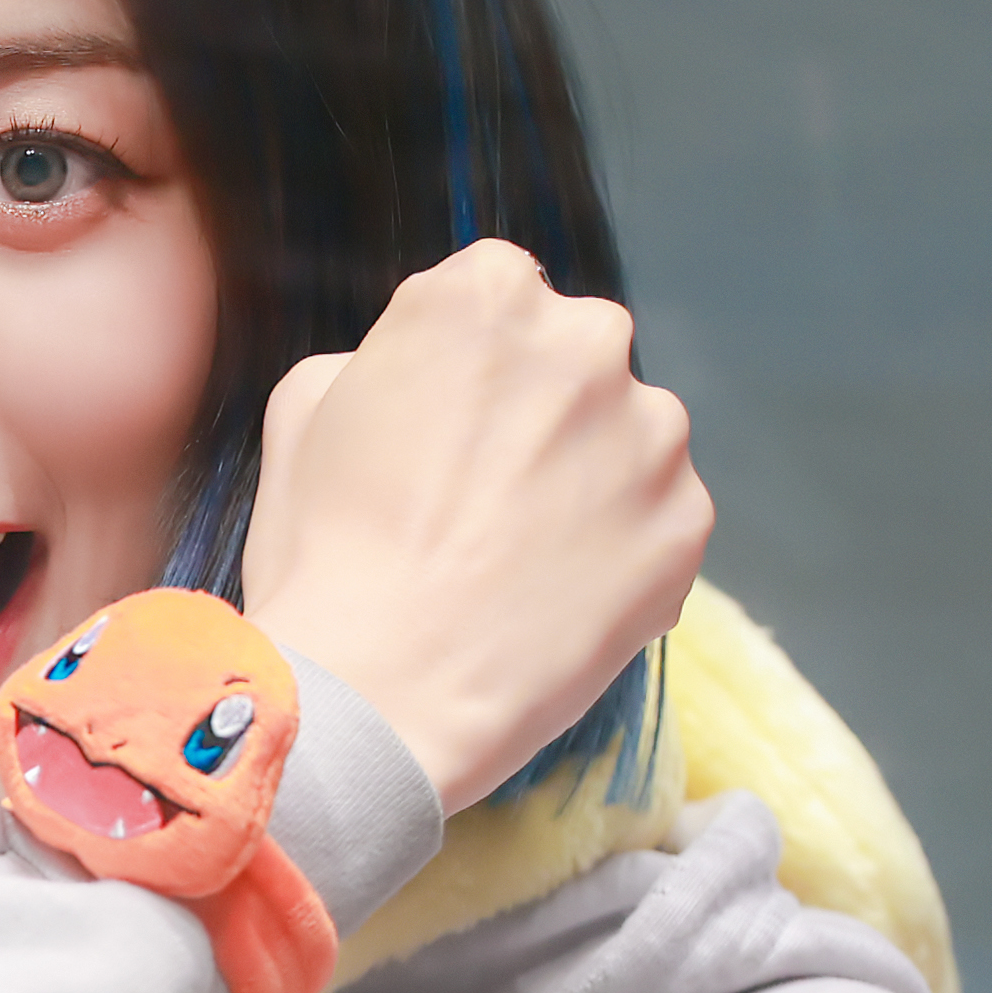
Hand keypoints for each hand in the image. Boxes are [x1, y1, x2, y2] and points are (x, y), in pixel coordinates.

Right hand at [241, 241, 710, 814]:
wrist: (380, 698)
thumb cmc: (324, 553)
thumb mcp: (302, 411)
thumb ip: (383, 360)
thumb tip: (427, 379)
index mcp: (488, 294)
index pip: (499, 299)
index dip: (466, 371)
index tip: (442, 432)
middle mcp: (591, 340)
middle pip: (578, 361)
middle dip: (542, 414)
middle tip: (484, 502)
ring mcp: (654, 434)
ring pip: (629, 440)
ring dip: (591, 482)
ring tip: (523, 564)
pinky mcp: (689, 523)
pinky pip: (659, 523)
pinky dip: (622, 555)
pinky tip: (558, 603)